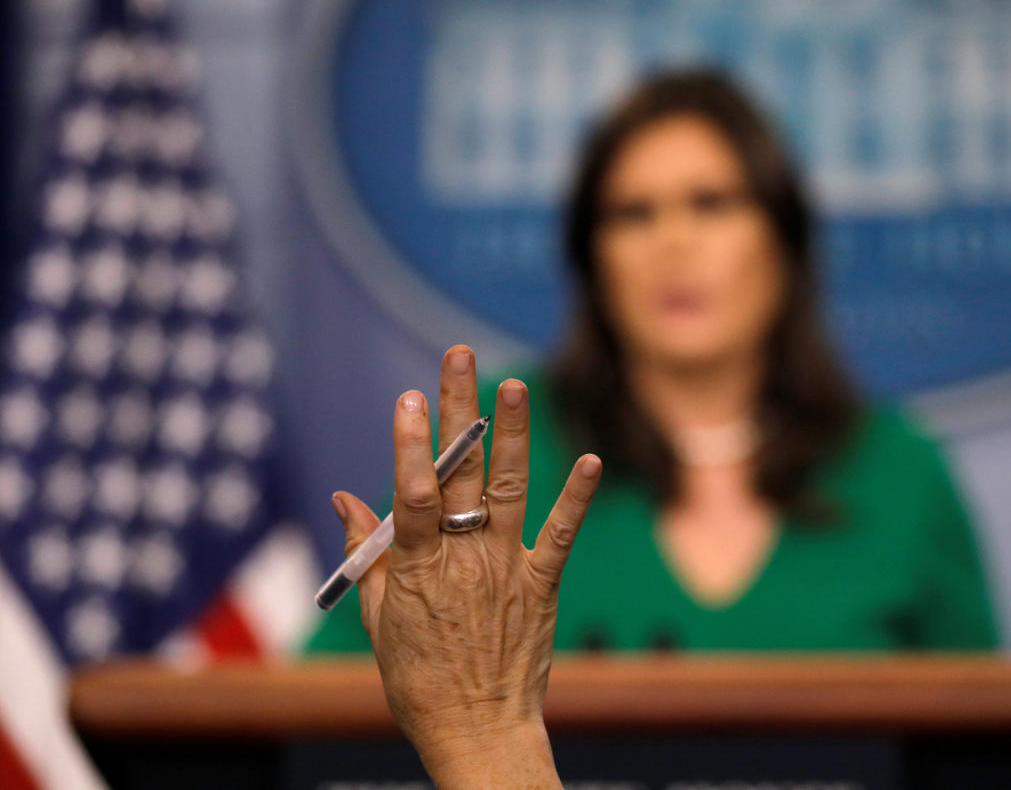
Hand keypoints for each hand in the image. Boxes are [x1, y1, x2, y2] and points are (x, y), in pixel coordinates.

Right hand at [332, 346, 600, 787]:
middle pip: (460, 473)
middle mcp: (465, 559)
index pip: (412, 493)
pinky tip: (591, 459)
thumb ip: (368, 553)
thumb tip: (343, 497)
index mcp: (418, 567)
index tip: (411, 396)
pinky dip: (577, 497)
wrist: (479, 732)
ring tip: (514, 385)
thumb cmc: (419, 680)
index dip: (412, 443)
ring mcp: (507, 569)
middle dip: (459, 409)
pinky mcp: (542, 584)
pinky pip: (562, 534)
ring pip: (512, 489)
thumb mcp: (378, 619)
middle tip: (460, 355)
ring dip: (514, 434)